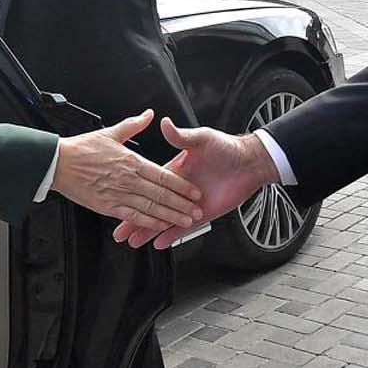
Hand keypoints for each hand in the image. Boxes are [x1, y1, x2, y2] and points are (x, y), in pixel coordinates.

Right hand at [53, 111, 202, 229]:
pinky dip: (148, 223)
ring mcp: (118, 195)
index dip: (181, 185)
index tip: (194, 192)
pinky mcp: (107, 207)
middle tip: (197, 211)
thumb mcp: (110, 132)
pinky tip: (159, 226)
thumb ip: (133, 124)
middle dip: (182, 204)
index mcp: (131, 161)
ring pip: (151, 208)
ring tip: (185, 221)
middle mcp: (128, 179)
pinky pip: (132, 216)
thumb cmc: (81, 149)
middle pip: (162, 194)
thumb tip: (149, 115)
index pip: (163, 175)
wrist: (58, 164)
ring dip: (170, 216)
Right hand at [112, 118, 278, 247]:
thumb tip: (164, 123)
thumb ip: (181, 136)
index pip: (149, 185)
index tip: (118, 198)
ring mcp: (189, 203)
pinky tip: (158, 244)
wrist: (250, 162)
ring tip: (132, 241)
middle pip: (151, 206)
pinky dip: (171, 236)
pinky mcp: (203, 214)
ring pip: (164, 220)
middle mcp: (179, 189)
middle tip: (119, 231)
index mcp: (175, 170)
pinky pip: (183, 228)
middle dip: (134, 219)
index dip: (133, 193)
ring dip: (147, 230)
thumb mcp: (201, 138)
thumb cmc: (227, 147)